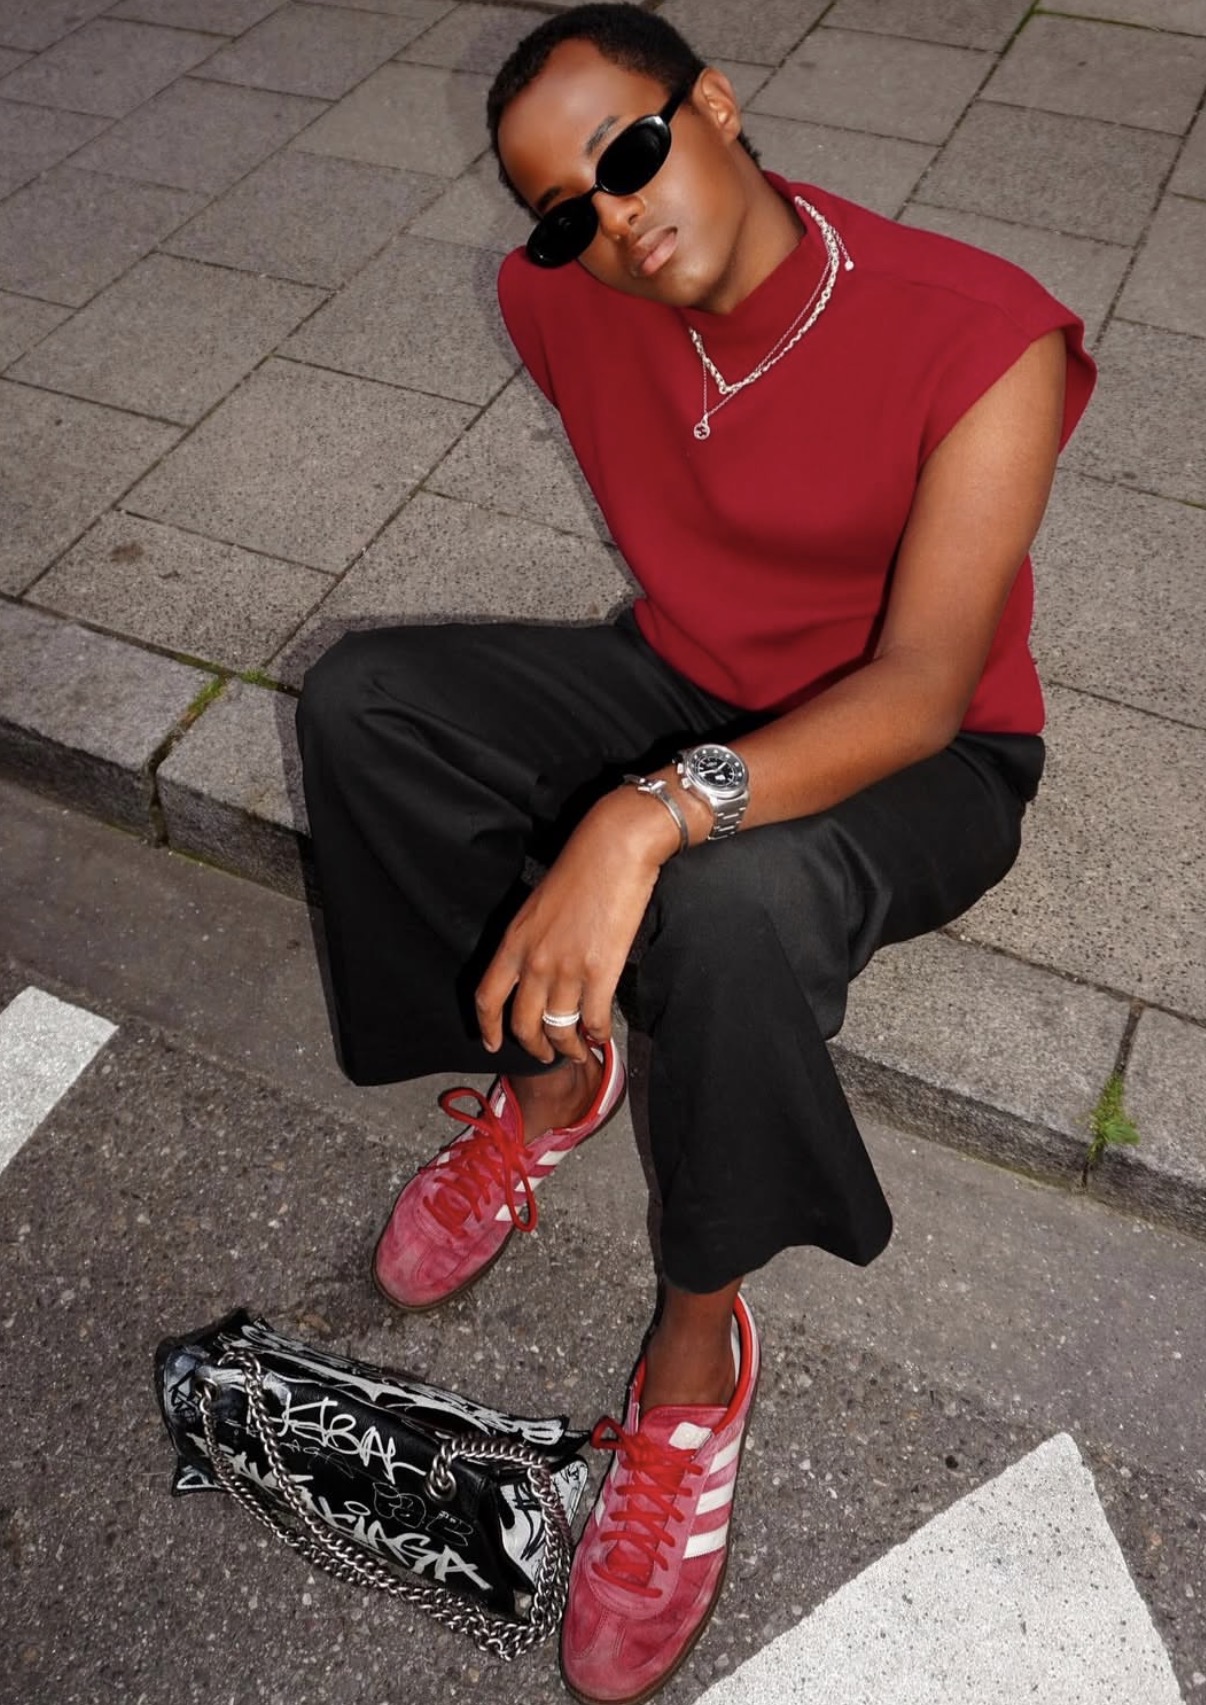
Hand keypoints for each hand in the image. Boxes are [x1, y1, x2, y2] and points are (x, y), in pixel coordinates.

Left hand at [475, 787, 682, 1063]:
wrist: (614, 849)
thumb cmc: (580, 868)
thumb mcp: (537, 906)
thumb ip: (531, 942)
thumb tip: (536, 972)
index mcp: (513, 942)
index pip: (487, 998)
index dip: (488, 1028)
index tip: (493, 1044)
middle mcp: (534, 962)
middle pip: (522, 1025)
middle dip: (535, 1048)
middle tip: (546, 1055)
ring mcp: (567, 970)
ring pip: (559, 1030)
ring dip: (570, 1048)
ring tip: (580, 1051)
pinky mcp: (601, 973)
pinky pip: (594, 1020)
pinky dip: (599, 1034)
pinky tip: (602, 1034)